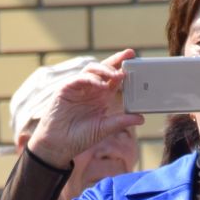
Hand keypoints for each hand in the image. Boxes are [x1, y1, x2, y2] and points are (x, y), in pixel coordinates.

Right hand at [26, 48, 144, 168]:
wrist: (59, 145)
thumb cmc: (80, 137)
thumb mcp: (104, 128)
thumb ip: (121, 121)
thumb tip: (141, 118)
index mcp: (102, 96)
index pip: (115, 78)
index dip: (125, 69)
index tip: (137, 62)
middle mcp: (91, 89)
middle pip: (105, 69)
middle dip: (117, 60)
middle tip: (130, 54)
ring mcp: (78, 87)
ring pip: (92, 69)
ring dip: (105, 70)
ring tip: (117, 76)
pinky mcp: (66, 89)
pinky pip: (79, 78)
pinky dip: (90, 79)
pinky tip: (100, 85)